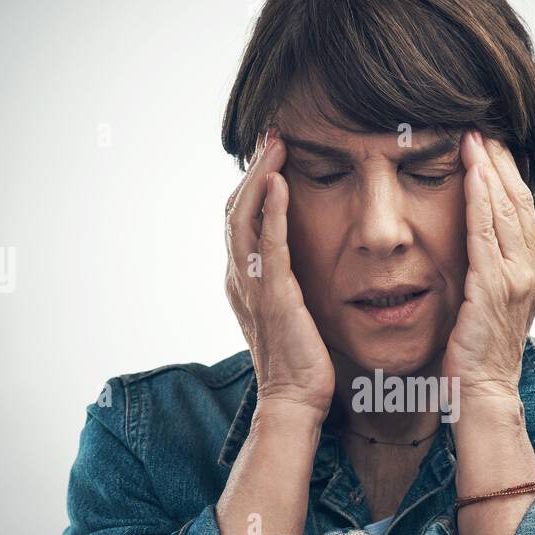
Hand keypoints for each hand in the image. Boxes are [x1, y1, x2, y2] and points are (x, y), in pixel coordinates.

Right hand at [224, 127, 334, 419]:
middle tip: (271, 133)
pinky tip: (281, 182)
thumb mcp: (289, 312)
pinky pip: (269, 245)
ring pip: (243, 219)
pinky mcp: (275, 298)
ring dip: (259, 177)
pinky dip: (272, 211)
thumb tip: (299, 257)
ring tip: (275, 144)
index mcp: (242, 281)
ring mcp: (253, 287)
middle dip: (252, 168)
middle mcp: (239, 279)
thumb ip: (286, 281)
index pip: (239, 220)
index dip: (251, 184)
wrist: (295, 401)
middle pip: (234, 210)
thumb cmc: (300, 362)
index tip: (271, 152)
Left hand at [442, 130, 534, 401]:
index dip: (507, 174)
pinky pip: (485, 235)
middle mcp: (530, 270)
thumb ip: (486, 271)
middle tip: (481, 126)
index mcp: (530, 272)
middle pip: (518, 202)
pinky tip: (471, 174)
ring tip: (473, 137)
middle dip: (499, 162)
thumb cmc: (478, 353)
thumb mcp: (487, 304)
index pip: (521, 210)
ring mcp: (516, 279)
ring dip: (489, 170)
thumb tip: (472, 245)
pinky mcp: (493, 289)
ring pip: (505, 211)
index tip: (489, 144)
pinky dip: (480, 200)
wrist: (483, 393)